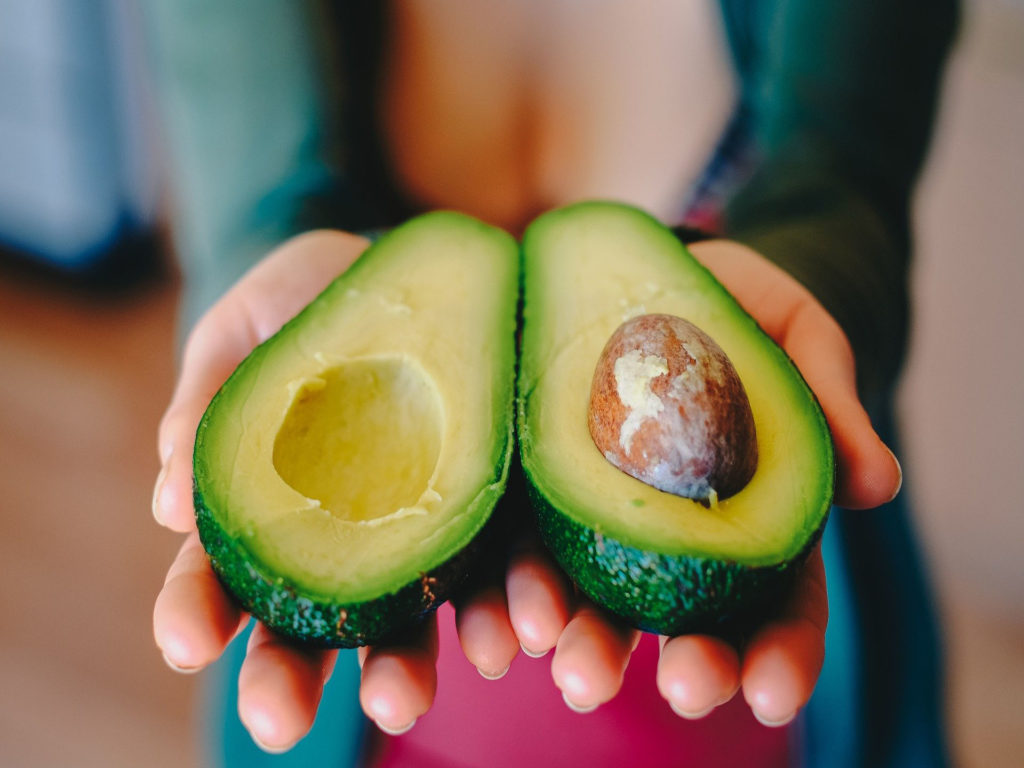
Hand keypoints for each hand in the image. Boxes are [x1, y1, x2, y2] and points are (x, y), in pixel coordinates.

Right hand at [151, 230, 561, 749]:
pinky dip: (513, 606)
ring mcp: (426, 530)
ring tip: (403, 700)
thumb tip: (166, 504)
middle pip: (311, 625)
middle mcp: (347, 538)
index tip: (183, 640)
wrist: (410, 268)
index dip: (195, 608)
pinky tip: (519, 632)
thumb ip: (208, 405)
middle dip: (291, 677)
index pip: (221, 572)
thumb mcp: (241, 332)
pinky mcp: (499, 507)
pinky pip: (509, 566)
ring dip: (406, 668)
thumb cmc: (306, 301)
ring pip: (413, 619)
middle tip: (276, 721)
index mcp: (270, 506)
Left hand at [452, 238, 901, 725]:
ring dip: (588, 644)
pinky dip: (506, 595)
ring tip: (576, 670)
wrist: (642, 267)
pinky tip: (497, 630)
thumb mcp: (796, 334)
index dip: (782, 653)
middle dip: (689, 665)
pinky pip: (515, 549)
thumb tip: (878, 484)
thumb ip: (830, 401)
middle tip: (685, 689)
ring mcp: (595, 518)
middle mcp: (673, 536)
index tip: (774, 695)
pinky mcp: (531, 490)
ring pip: (595, 602)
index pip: (780, 602)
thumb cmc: (732, 304)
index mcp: (751, 514)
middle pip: (687, 622)